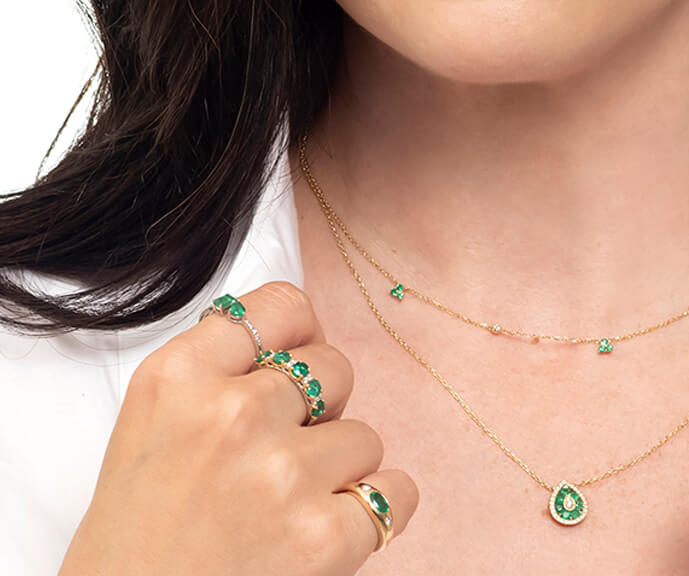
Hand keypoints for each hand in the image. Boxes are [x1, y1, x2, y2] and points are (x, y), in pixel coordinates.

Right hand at [59, 281, 418, 574]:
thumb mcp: (151, 423)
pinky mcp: (322, 537)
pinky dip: (376, 512)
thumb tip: (303, 336)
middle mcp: (231, 414)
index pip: (282, 306)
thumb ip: (220, 368)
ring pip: (365, 434)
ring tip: (287, 508)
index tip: (291, 363)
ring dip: (340, 470)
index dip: (299, 336)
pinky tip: (332, 530)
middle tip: (278, 454)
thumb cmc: (138, 537)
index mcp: (179, 377)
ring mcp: (280, 474)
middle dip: (320, 409)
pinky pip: (396, 491)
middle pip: (333, 366)